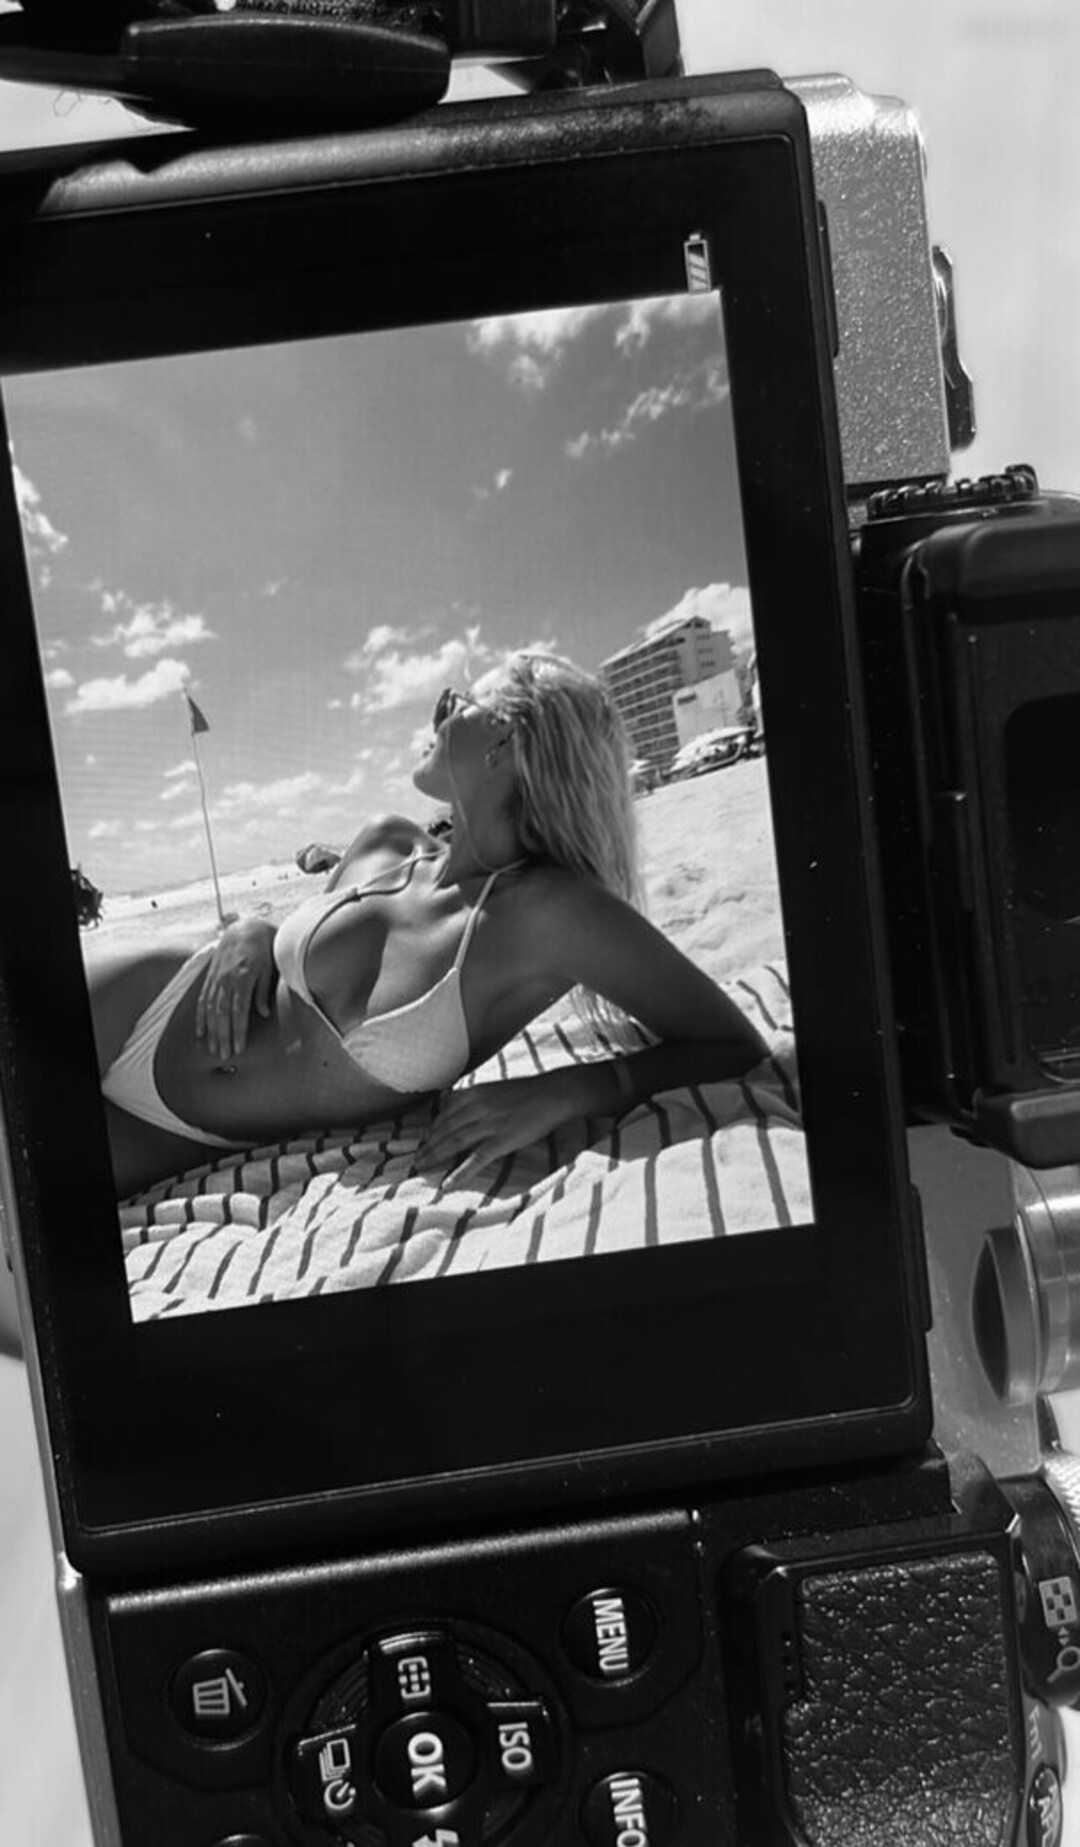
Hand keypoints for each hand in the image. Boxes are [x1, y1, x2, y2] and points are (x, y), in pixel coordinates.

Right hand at [195, 918, 275, 1060]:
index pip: (238, 1011)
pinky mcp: (211, 977)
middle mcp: (225, 980)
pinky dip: (201, 1017)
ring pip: (211, 1010)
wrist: (247, 927)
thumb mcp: (269, 968)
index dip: (238, 1031)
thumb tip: (262, 1013)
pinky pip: (203, 1000)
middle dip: (223, 1037)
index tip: (239, 1048)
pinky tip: (200, 1032)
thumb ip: (263, 991)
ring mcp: (216, 979)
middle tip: (224, 1057)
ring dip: (211, 1032)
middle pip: (222, 1014)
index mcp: (242, 979)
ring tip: (212, 1050)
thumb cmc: (264, 948)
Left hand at [416, 1074, 582, 1189]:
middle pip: (444, 1130)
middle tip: (415, 1159)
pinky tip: (447, 1184)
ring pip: (454, 1143)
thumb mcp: (493, 1088)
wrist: (553, 1093)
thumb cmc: (526, 1092)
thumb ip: (472, 1096)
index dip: (431, 1129)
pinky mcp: (501, 1141)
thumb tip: (449, 1101)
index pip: (444, 1114)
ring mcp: (488, 1125)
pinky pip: (475, 1160)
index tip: (423, 1140)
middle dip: (427, 1146)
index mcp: (474, 1093)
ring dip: (435, 1157)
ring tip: (421, 1168)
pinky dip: (459, 1173)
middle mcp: (476, 1108)